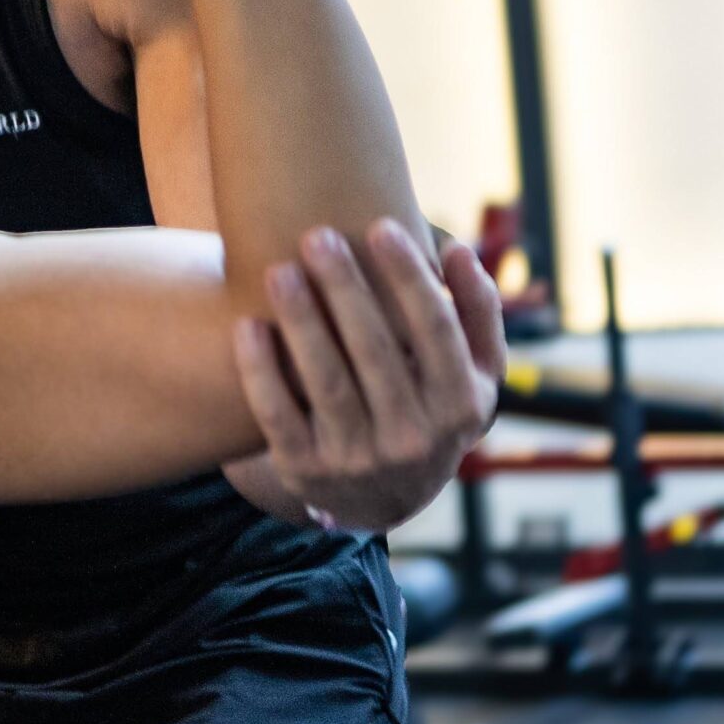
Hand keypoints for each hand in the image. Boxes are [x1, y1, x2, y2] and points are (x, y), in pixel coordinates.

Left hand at [234, 220, 504, 533]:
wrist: (381, 497)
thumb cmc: (427, 409)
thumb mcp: (471, 377)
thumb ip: (476, 315)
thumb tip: (461, 252)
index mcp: (461, 406)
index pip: (437, 331)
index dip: (410, 278)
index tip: (381, 226)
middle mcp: (413, 437)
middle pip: (376, 350)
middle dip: (346, 288)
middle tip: (316, 235)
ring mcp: (358, 458)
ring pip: (326, 381)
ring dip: (301, 321)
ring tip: (278, 270)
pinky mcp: (305, 469)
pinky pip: (277, 415)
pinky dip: (260, 370)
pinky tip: (246, 324)